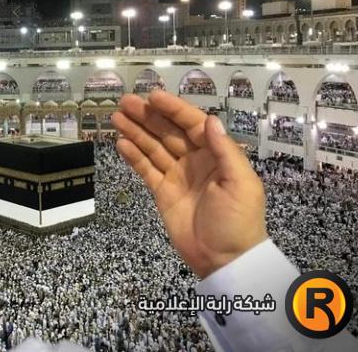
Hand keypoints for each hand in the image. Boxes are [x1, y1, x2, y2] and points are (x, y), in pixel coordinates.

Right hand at [112, 91, 266, 277]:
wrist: (225, 260)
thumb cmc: (238, 220)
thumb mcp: (240, 184)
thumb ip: (225, 150)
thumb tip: (211, 119)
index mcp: (216, 154)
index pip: (192, 124)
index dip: (173, 109)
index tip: (153, 97)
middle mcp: (195, 160)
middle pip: (168, 131)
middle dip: (147, 116)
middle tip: (124, 102)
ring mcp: (177, 176)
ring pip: (153, 147)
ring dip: (136, 131)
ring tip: (116, 118)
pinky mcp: (162, 193)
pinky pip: (146, 169)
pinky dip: (134, 156)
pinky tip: (121, 143)